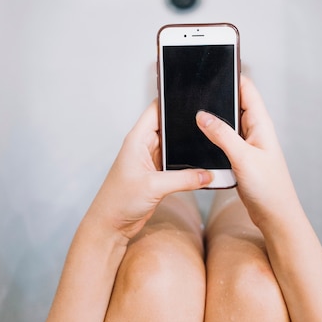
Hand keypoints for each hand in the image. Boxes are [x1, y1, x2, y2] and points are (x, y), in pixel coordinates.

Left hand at [85, 99, 211, 243]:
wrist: (111, 226)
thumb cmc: (118, 202)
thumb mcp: (154, 187)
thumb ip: (184, 179)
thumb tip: (209, 174)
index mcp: (137, 139)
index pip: (156, 110)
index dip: (172, 101)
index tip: (192, 95)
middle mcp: (144, 147)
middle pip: (170, 127)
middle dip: (187, 125)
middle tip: (209, 122)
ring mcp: (152, 161)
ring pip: (175, 147)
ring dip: (188, 148)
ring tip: (209, 143)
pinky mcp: (158, 175)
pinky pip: (176, 164)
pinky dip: (188, 165)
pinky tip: (202, 166)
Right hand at [196, 76, 299, 230]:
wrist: (275, 217)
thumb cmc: (269, 189)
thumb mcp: (243, 158)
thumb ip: (223, 135)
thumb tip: (203, 115)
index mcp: (261, 125)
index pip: (247, 90)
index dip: (231, 75)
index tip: (213, 66)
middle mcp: (255, 131)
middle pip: (234, 104)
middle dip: (217, 96)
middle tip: (195, 88)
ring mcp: (247, 145)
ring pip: (227, 124)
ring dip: (212, 118)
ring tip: (191, 112)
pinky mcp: (239, 158)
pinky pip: (223, 141)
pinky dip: (211, 137)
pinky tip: (197, 139)